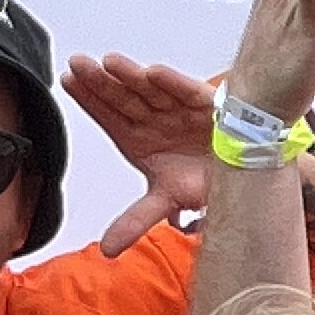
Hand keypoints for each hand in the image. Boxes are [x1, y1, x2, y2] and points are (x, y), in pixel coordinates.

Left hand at [62, 53, 221, 256]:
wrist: (246, 170)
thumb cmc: (203, 176)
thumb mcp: (165, 200)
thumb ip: (136, 220)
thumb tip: (108, 250)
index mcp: (139, 138)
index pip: (108, 116)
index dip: (89, 99)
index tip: (68, 81)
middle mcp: (155, 119)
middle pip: (123, 98)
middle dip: (101, 82)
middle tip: (78, 64)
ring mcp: (178, 110)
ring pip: (150, 91)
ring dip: (131, 76)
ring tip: (109, 63)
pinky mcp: (207, 106)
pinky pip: (187, 93)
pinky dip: (172, 84)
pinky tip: (154, 74)